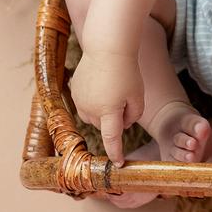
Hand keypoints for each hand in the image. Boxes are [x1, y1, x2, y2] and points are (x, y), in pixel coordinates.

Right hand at [68, 49, 145, 166]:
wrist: (107, 47)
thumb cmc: (126, 70)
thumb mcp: (138, 95)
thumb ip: (134, 115)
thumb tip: (122, 126)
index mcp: (108, 111)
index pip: (112, 139)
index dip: (115, 153)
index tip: (118, 164)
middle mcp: (90, 109)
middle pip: (106, 125)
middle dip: (116, 118)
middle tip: (125, 97)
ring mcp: (79, 100)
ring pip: (95, 116)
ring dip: (104, 110)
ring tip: (113, 89)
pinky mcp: (74, 91)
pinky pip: (86, 104)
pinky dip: (95, 100)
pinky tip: (102, 84)